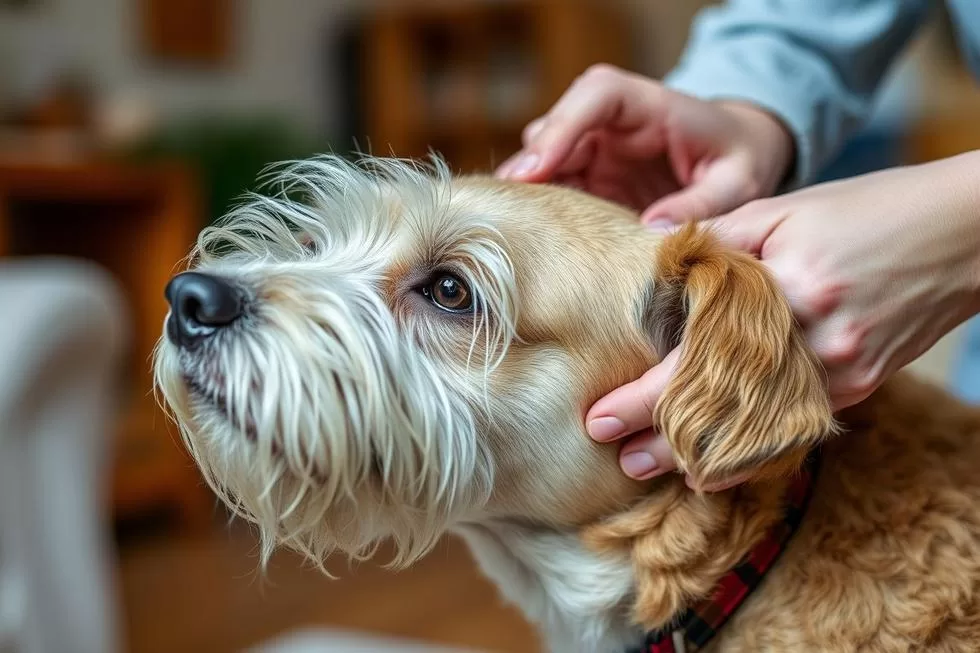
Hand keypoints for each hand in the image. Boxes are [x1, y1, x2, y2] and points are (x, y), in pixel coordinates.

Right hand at [495, 64, 794, 224]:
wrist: (738, 157)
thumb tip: (651, 231)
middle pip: (555, 128)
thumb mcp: (737, 183)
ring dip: (530, 191)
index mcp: (649, 104)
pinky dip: (541, 209)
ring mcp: (595, 149)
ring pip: (543, 159)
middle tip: (513, 209)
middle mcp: (612, 122)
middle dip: (531, 166)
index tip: (538, 166)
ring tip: (517, 228)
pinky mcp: (589, 178)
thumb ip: (701, 204)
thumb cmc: (740, 159)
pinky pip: (553, 188)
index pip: (597, 94)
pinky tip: (534, 237)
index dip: (563, 125)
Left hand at [588, 153, 979, 483]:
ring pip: (758, 428)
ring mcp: (842, 370)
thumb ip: (716, 239)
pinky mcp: (860, 383)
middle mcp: (814, 341)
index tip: (598, 417)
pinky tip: (716, 468)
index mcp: (783, 290)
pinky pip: (794, 425)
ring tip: (651, 471)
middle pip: (721, 405)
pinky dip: (752, 447)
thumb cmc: (864, 210)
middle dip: (662, 438)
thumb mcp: (782, 210)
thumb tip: (651, 256)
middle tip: (613, 456)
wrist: (961, 233)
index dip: (643, 396)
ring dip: (702, 455)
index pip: (694, 359)